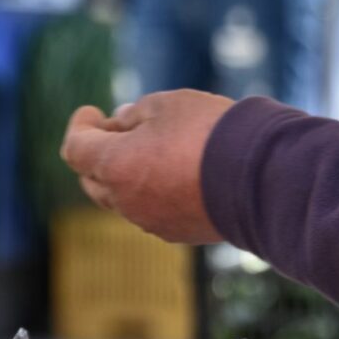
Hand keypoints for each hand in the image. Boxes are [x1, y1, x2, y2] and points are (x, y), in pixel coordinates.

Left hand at [60, 89, 233, 243]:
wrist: (264, 178)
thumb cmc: (212, 133)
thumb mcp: (169, 105)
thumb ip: (135, 113)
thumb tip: (121, 122)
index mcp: (114, 165)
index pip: (75, 149)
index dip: (80, 126)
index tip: (92, 113)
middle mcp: (124, 200)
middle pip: (92, 179)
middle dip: (98, 153)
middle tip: (118, 129)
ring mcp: (149, 220)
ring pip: (121, 198)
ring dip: (126, 175)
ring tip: (153, 149)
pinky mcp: (176, 233)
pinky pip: (150, 211)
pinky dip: (151, 192)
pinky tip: (177, 174)